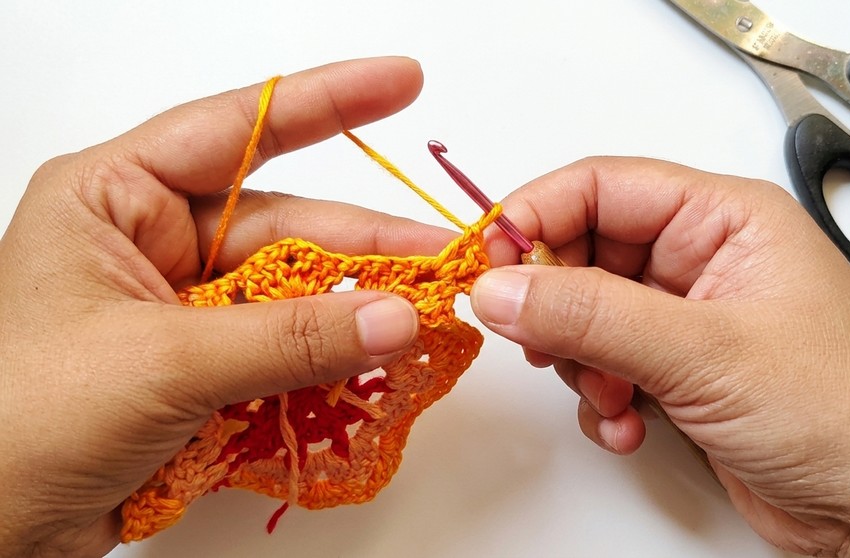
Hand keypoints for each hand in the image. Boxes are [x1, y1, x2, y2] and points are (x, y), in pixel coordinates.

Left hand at [0, 57, 456, 556]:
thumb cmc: (26, 421)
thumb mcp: (163, 362)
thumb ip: (288, 338)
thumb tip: (396, 317)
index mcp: (115, 198)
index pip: (236, 129)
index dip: (327, 101)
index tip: (401, 83)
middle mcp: (151, 241)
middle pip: (285, 225)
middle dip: (366, 245)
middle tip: (445, 262)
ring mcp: (181, 305)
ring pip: (293, 292)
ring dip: (356, 311)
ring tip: (427, 320)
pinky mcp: (202, 364)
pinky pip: (285, 346)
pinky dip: (331, 358)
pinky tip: (378, 362)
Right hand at [471, 157, 849, 556]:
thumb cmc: (842, 415)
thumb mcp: (703, 352)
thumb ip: (591, 314)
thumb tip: (502, 286)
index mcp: (726, 219)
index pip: (604, 186)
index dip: (537, 216)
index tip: (490, 260)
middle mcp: (705, 260)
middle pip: (586, 252)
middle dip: (559, 307)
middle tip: (542, 342)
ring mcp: (690, 319)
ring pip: (589, 316)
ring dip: (582, 364)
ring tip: (613, 397)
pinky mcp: (681, 372)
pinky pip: (606, 366)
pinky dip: (602, 400)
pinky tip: (629, 426)